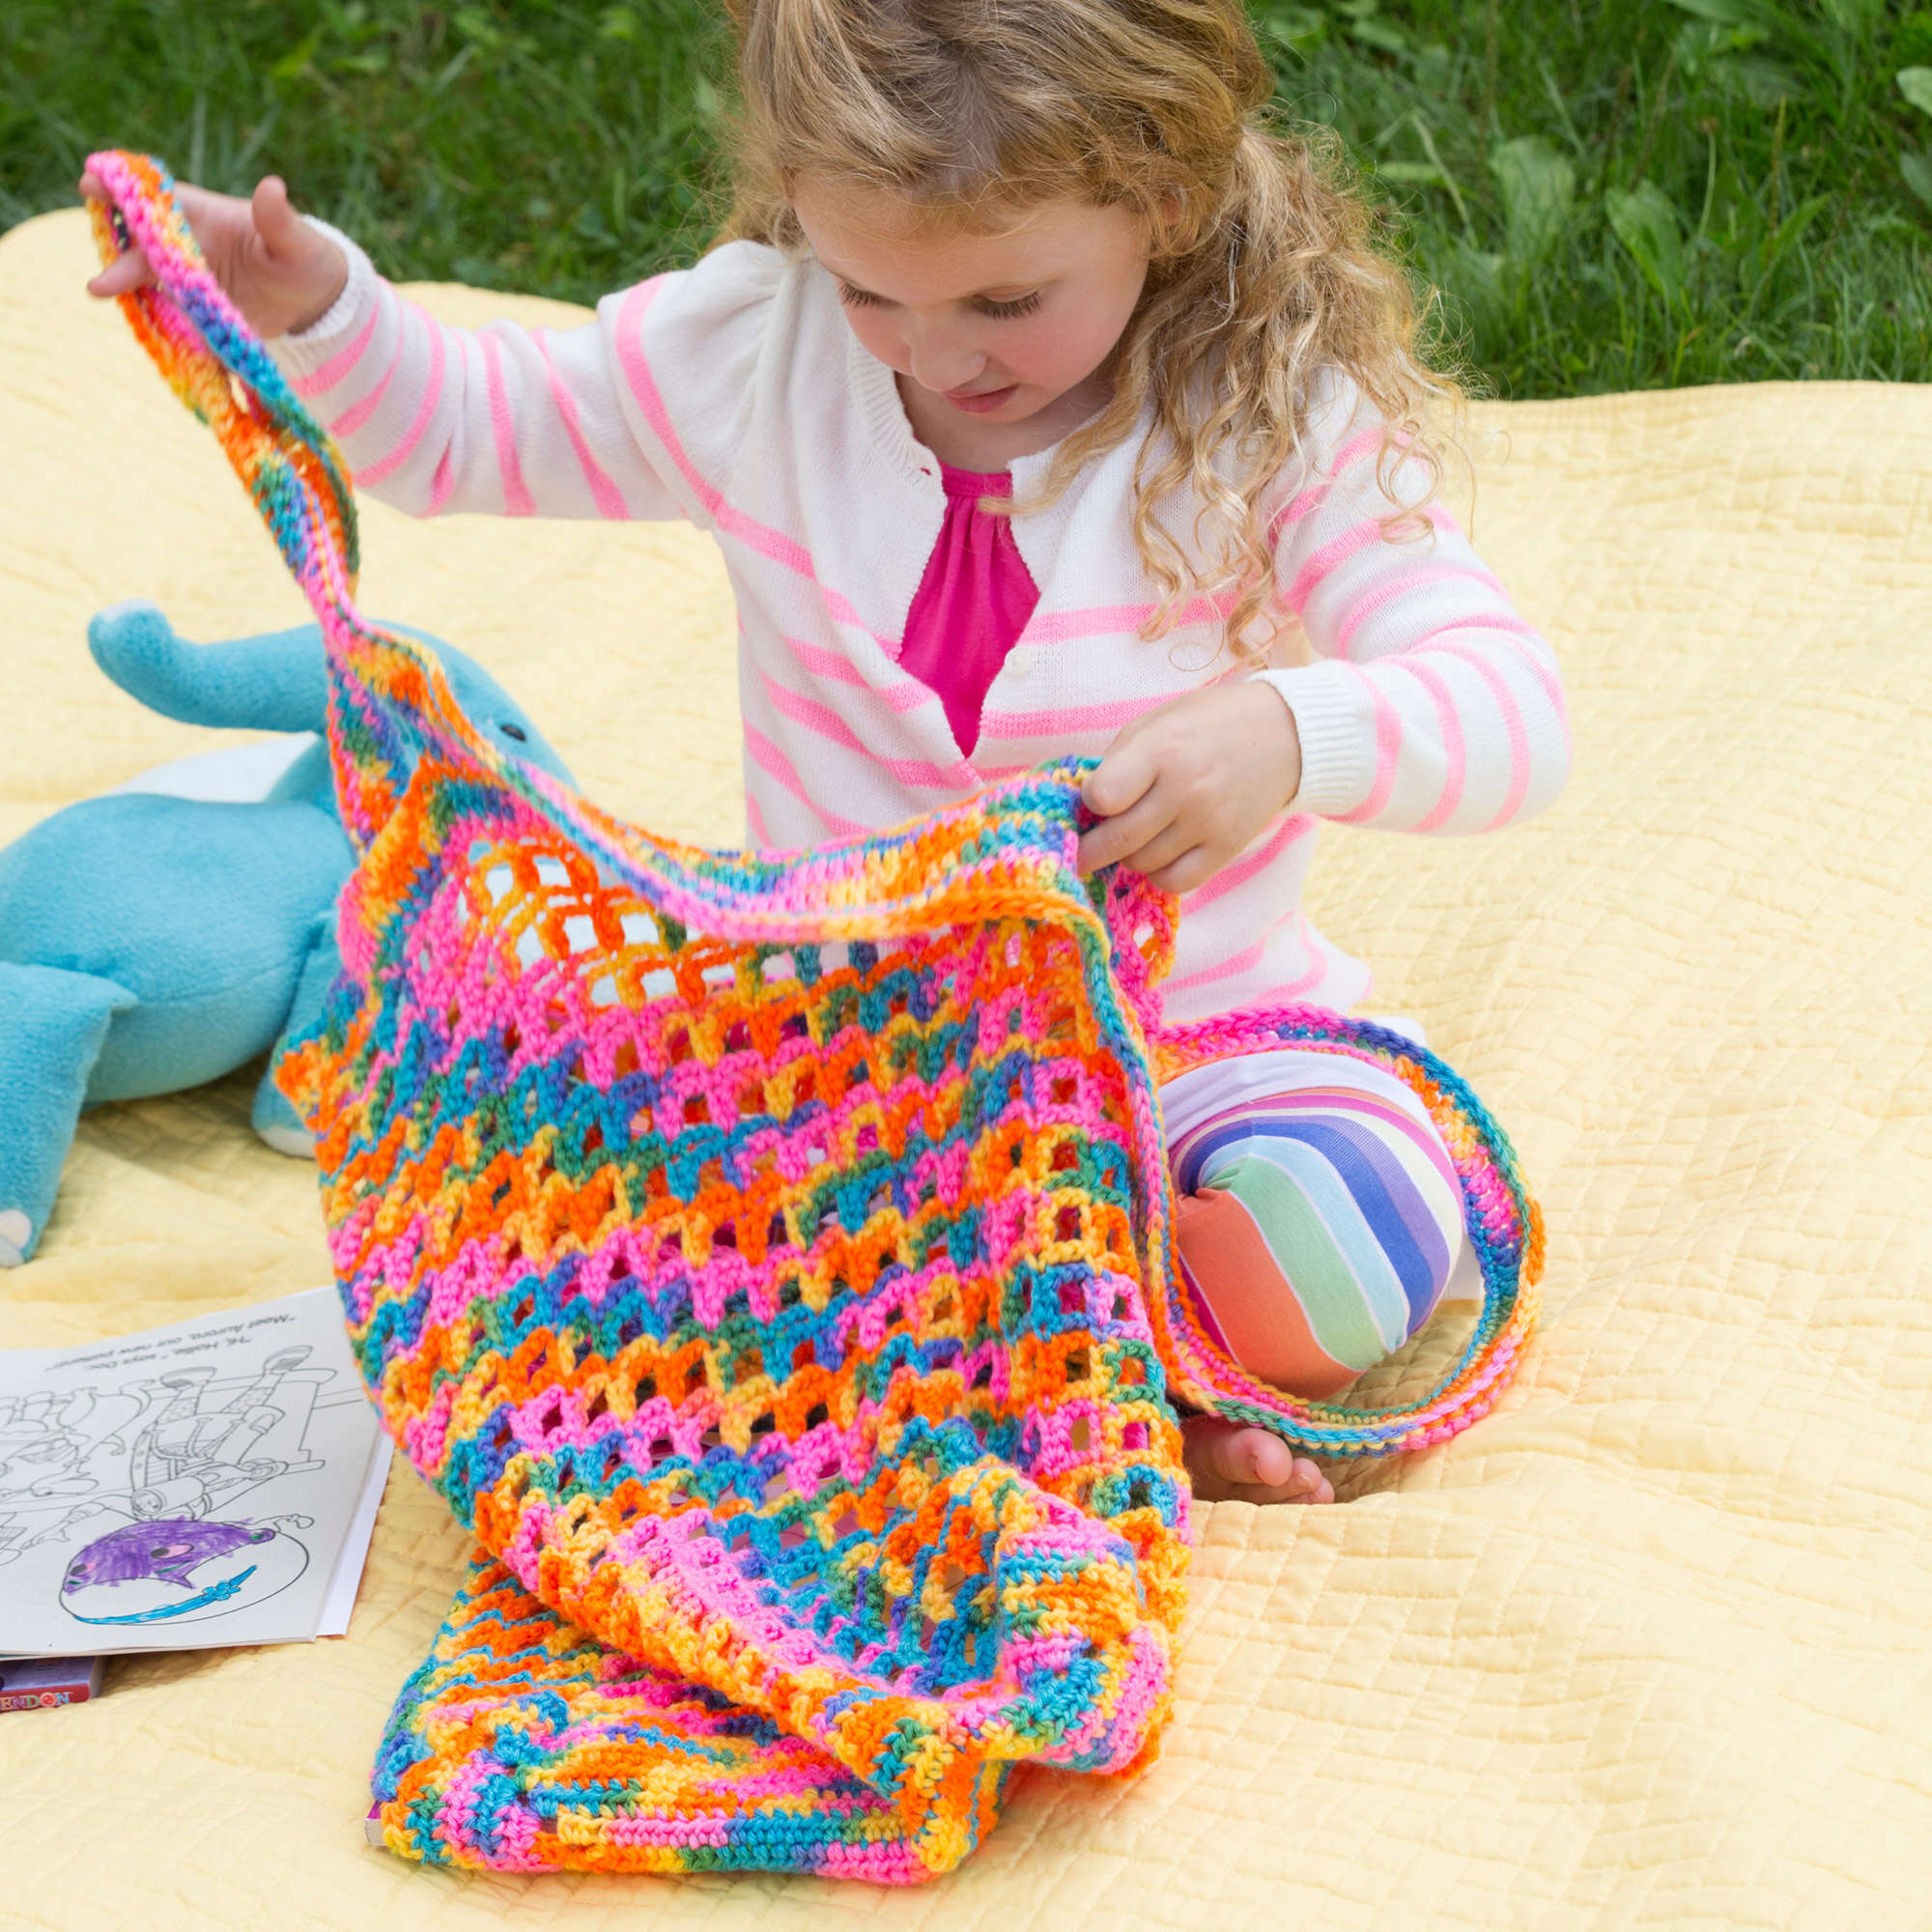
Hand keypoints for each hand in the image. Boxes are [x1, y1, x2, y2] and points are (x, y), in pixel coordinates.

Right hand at [79, 172, 348, 339]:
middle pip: (146, 241)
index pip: (161, 197)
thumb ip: (279, 219)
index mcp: (208, 216)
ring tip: (99, 290)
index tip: (92, 178)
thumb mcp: (297, 241)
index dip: (126, 187)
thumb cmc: (304, 258)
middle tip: (99, 256)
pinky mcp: (197, 308)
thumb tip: (272, 187)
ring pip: (149, 275)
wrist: (313, 300)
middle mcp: (191, 243)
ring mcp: (190, 277)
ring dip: (126, 281)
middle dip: (121, 247)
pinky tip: (138, 321)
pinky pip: (169, 310)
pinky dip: (154, 315)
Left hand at [1076, 680, 1301, 892]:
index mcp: (1162, 749)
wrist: (1285, 735)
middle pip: (1117, 840)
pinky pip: (1175, 881)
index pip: (1102, 797)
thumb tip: (1084, 806)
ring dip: (1127, 857)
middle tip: (1082, 851)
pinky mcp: (1226, 848)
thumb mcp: (1159, 722)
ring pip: (1142, 864)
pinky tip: (1159, 855)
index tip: (1094, 800)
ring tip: (1132, 839)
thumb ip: (1119, 760)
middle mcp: (1185, 789)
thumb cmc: (1209, 724)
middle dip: (1090, 850)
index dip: (1090, 802)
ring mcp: (1207, 823)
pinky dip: (1158, 874)